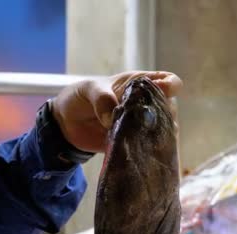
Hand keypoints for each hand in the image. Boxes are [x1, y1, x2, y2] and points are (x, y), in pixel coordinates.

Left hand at [52, 71, 182, 152]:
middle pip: (169, 108)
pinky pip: (147, 148)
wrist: (66, 123)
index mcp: (140, 84)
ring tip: (141, 136)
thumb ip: (102, 99)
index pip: (168, 81)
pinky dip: (146, 150)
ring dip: (156, 134)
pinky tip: (138, 150)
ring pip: (162, 130)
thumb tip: (112, 120)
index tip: (163, 92)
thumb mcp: (90, 90)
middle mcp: (146, 104)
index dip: (170, 86)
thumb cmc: (81, 97)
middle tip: (147, 120)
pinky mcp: (134, 144)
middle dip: (164, 115)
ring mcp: (142, 125)